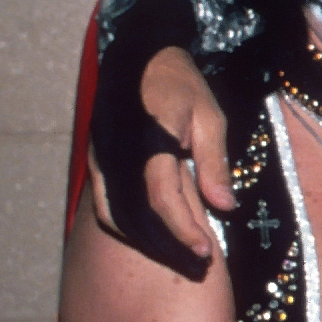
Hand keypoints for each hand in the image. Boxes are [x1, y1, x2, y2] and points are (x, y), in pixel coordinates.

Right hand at [92, 46, 232, 270]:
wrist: (141, 57)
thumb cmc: (182, 86)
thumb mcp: (210, 118)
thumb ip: (214, 164)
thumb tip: (225, 207)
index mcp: (148, 143)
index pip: (162, 199)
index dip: (183, 230)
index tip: (205, 253)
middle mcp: (117, 155)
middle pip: (136, 216)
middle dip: (166, 244)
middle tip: (195, 264)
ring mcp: (101, 159)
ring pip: (115, 215)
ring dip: (145, 241)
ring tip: (178, 255)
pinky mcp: (95, 161)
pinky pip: (106, 204)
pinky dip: (126, 226)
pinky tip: (151, 235)